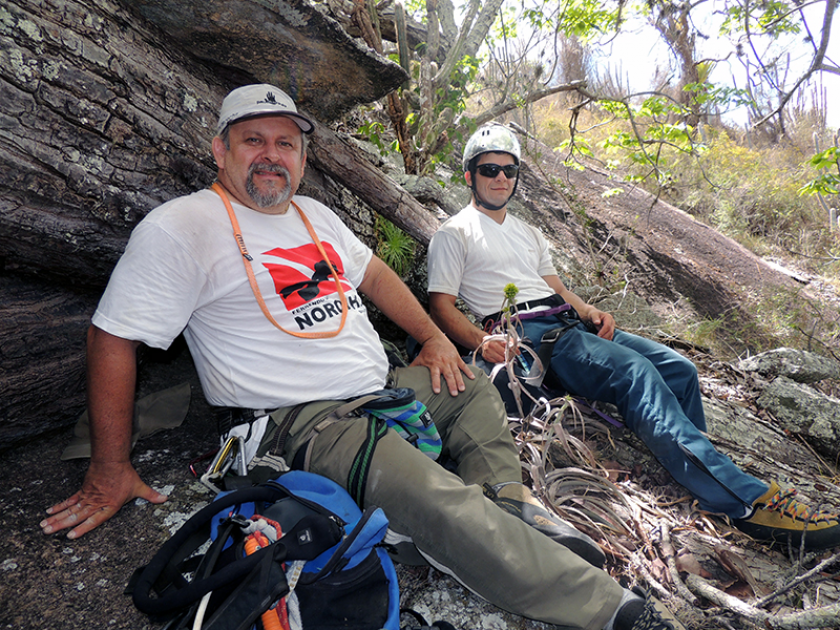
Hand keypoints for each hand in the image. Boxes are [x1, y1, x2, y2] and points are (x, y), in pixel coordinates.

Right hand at [40, 461, 167, 538]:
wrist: (113, 460)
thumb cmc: (126, 475)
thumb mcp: (139, 487)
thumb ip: (151, 495)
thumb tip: (165, 499)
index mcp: (109, 506)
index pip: (94, 520)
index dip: (82, 528)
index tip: (70, 536)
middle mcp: (96, 503)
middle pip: (76, 516)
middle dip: (61, 525)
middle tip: (47, 532)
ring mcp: (88, 497)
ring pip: (70, 509)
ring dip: (56, 518)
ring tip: (43, 526)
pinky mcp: (83, 491)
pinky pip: (69, 500)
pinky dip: (59, 506)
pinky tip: (49, 512)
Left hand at [410, 333, 474, 395]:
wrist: (434, 338)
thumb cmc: (427, 350)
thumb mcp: (419, 359)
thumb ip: (413, 368)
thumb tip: (404, 377)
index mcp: (434, 364)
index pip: (435, 375)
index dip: (436, 383)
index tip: (437, 392)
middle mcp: (443, 363)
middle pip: (448, 376)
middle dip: (451, 385)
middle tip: (454, 394)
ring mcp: (451, 360)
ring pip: (456, 372)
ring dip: (460, 381)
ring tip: (462, 389)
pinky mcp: (457, 358)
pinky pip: (463, 366)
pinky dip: (468, 372)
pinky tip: (472, 378)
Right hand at [479, 337, 515, 363]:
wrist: (484, 342)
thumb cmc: (494, 340)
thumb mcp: (502, 338)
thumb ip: (510, 341)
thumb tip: (517, 346)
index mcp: (495, 340)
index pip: (507, 346)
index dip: (513, 350)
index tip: (518, 352)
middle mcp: (490, 346)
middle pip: (504, 354)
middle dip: (508, 355)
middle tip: (510, 354)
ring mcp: (488, 352)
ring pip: (500, 359)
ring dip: (503, 358)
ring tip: (503, 355)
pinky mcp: (486, 357)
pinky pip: (496, 362)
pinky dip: (498, 360)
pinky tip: (498, 356)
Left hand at [587, 309, 614, 340]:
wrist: (594, 316)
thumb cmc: (593, 314)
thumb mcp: (592, 315)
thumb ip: (594, 318)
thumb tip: (597, 323)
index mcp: (608, 317)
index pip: (608, 326)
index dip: (603, 331)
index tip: (598, 336)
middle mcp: (612, 322)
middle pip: (610, 331)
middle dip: (604, 337)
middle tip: (598, 340)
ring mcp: (612, 327)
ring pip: (610, 335)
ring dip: (605, 339)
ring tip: (600, 342)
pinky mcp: (610, 331)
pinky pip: (609, 337)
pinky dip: (606, 340)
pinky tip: (602, 343)